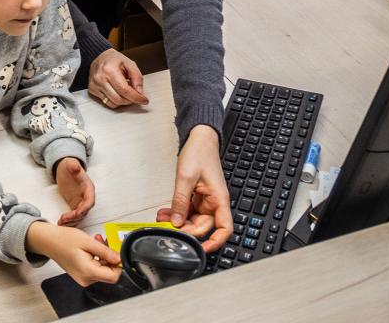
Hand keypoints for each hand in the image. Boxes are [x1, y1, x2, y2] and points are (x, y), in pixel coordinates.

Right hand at [26, 221, 120, 286]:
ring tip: (96, 242)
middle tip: (103, 241)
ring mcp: (83, 278)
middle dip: (110, 257)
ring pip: (103, 270)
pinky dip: (97, 258)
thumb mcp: (88, 242)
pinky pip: (95, 269)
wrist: (48, 241)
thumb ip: (106, 252)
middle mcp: (86, 279)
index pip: (114, 276)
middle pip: (109, 273)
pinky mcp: (82, 275)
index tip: (116, 252)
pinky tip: (91, 248)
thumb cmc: (63, 240)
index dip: (118, 264)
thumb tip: (119, 259)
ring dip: (103, 256)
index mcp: (88, 271)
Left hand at [55, 158, 94, 225]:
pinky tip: (61, 223)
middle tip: (64, 219)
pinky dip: (69, 221)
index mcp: (88, 188)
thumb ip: (74, 165)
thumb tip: (75, 166)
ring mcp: (80, 202)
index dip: (84, 209)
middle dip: (75, 217)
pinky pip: (74, 216)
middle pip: (84, 211)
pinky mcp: (74, 205)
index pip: (90, 201)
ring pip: (79, 216)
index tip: (77, 213)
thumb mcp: (71, 164)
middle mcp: (86, 197)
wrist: (66, 169)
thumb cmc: (70, 166)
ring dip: (71, 221)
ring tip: (61, 222)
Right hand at [88, 49, 147, 107]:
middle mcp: (100, 78)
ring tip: (127, 93)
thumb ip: (137, 78)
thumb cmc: (114, 59)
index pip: (124, 90)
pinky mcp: (92, 90)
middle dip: (130, 100)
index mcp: (109, 70)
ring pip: (113, 103)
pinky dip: (115, 101)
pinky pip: (107, 102)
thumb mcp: (130, 63)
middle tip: (136, 96)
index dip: (136, 97)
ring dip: (123, 102)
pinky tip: (118, 93)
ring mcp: (94, 85)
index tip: (144, 100)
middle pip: (118, 99)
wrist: (99, 56)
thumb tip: (139, 92)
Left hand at [157, 125, 231, 252]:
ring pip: (193, 219)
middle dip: (186, 230)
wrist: (199, 138)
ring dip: (179, 221)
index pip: (224, 228)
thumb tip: (177, 221)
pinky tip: (166, 212)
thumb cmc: (200, 152)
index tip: (203, 249)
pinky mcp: (198, 196)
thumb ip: (181, 201)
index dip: (215, 241)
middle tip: (169, 228)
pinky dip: (178, 213)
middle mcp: (214, 202)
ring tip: (163, 219)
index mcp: (219, 199)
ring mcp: (206, 200)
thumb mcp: (186, 177)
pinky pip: (188, 210)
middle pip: (203, 226)